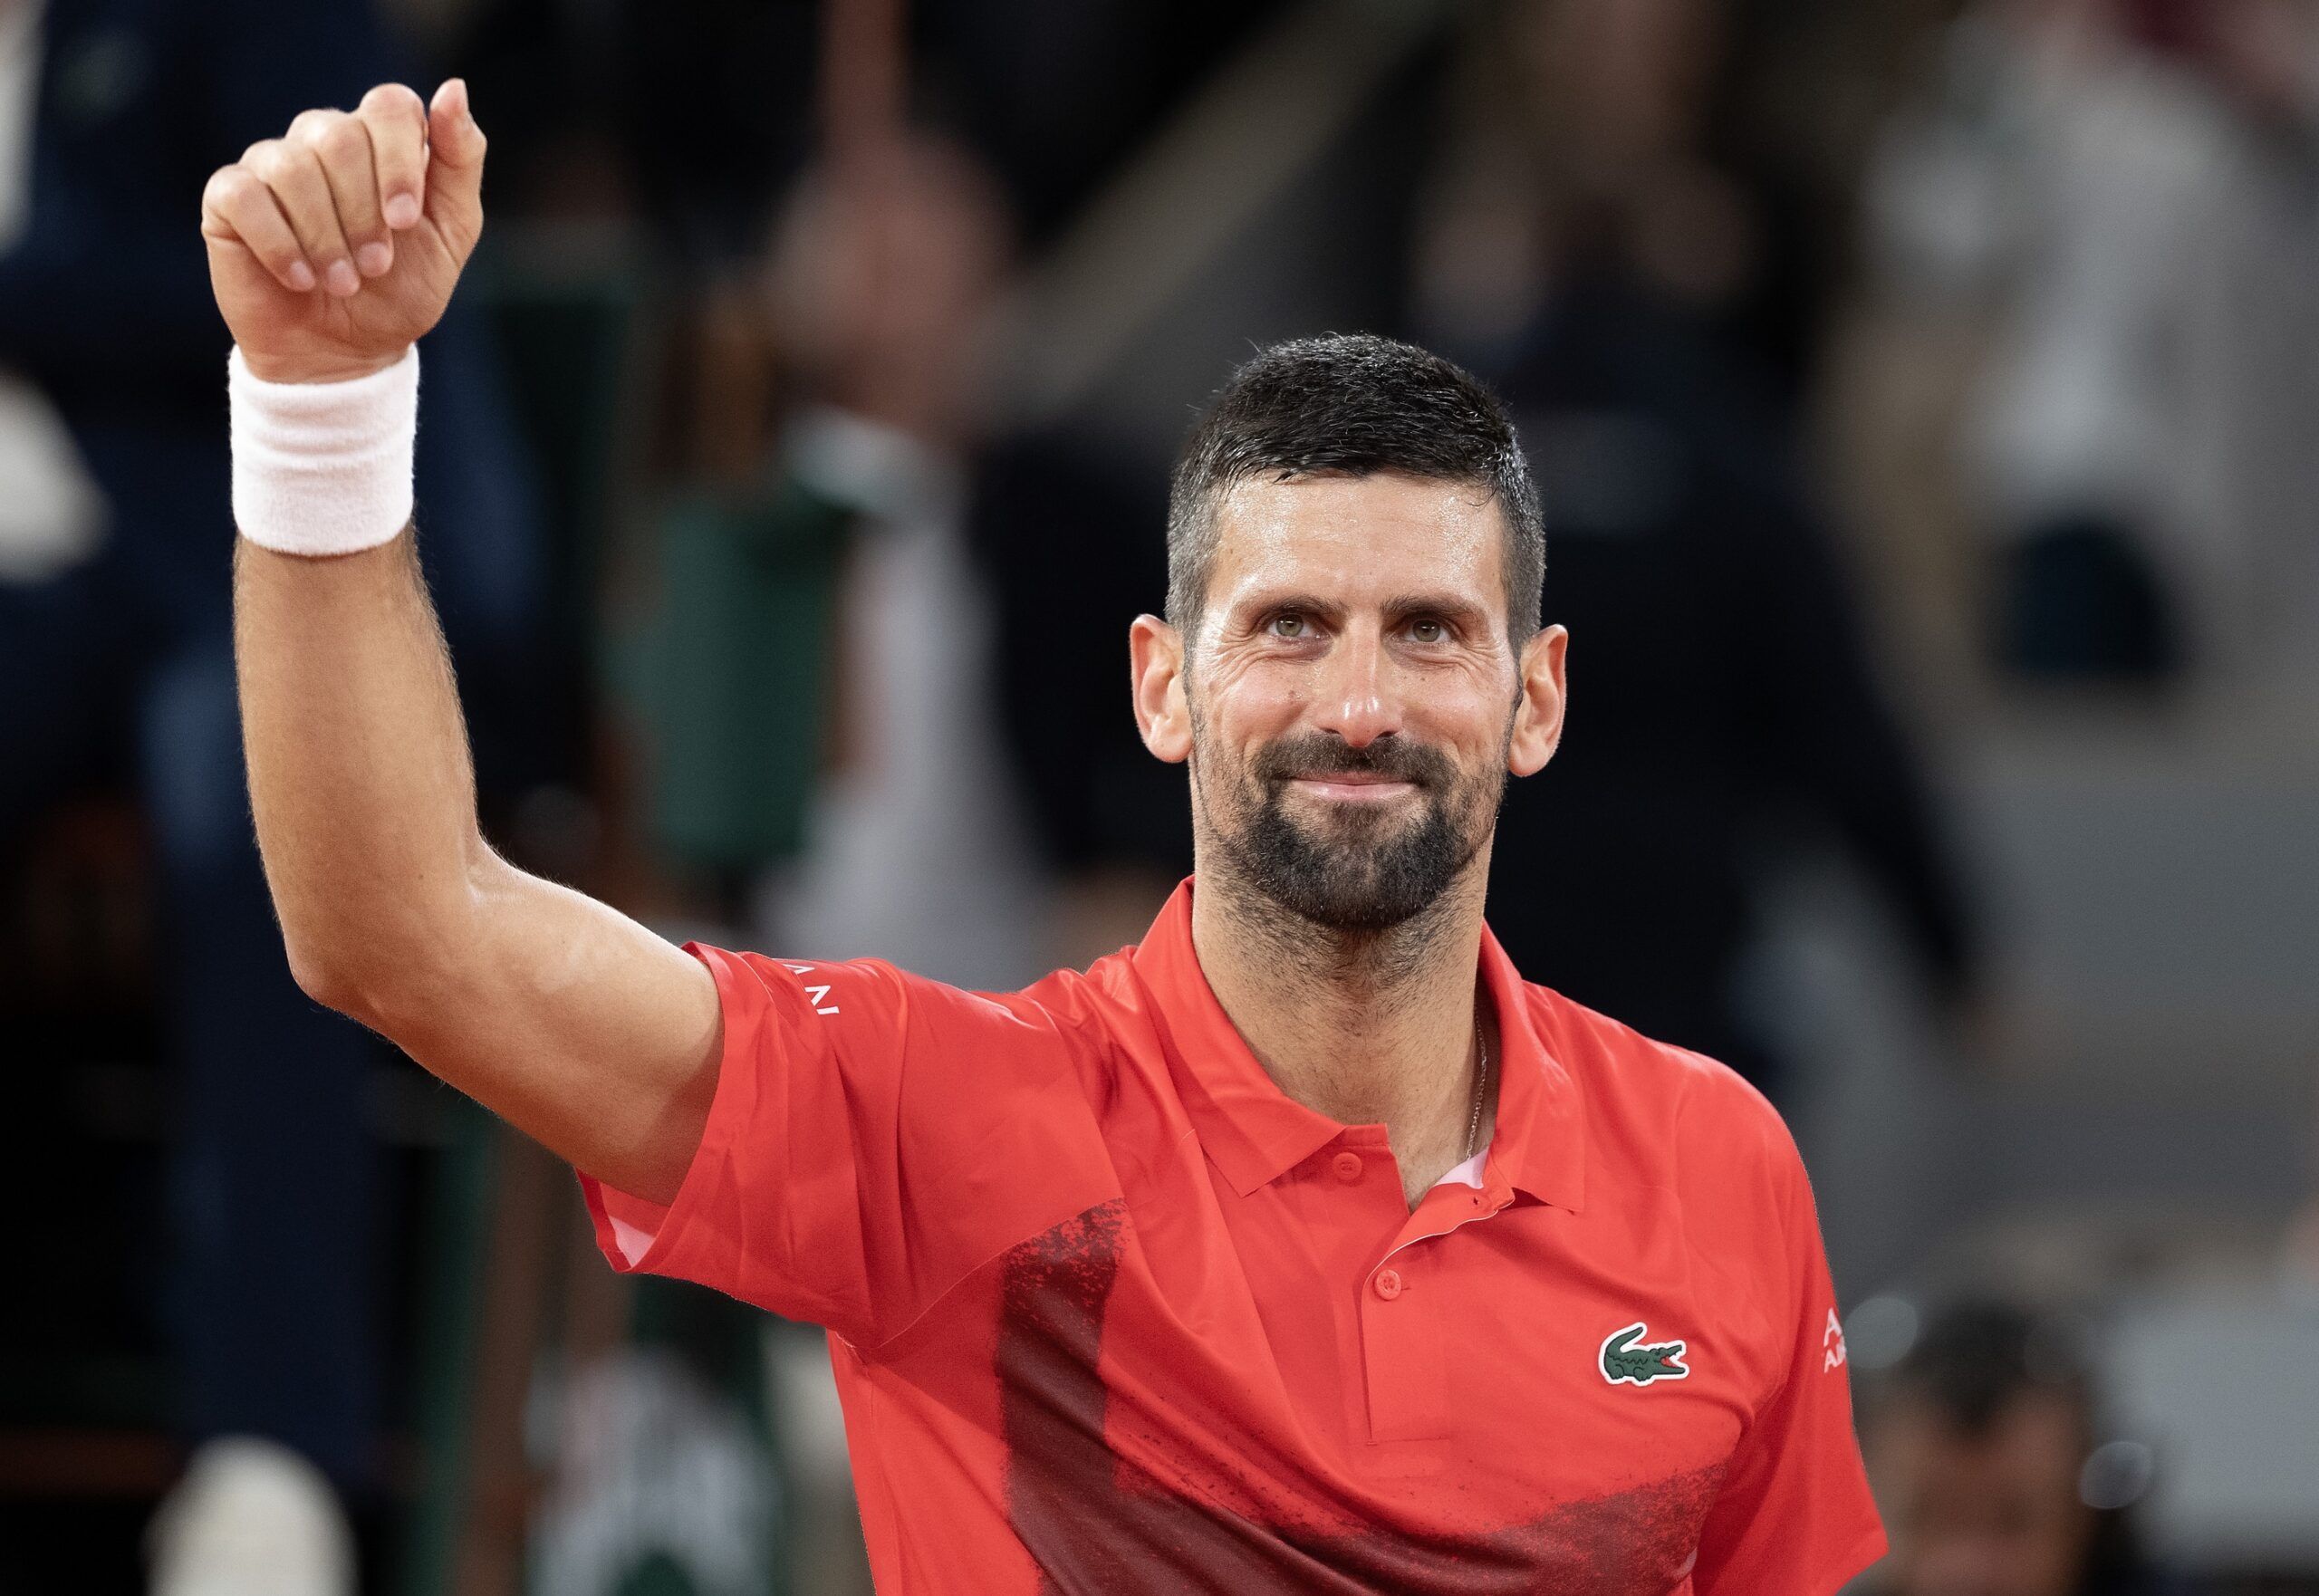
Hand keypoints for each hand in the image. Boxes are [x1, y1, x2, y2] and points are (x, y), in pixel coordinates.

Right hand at [201, 80, 485, 384]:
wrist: (346, 352)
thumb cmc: (401, 290)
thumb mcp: (451, 232)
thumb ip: (460, 161)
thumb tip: (453, 89)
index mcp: (380, 140)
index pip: (390, 105)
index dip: (399, 162)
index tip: (405, 222)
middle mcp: (322, 138)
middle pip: (340, 137)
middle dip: (364, 214)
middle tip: (376, 266)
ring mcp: (272, 163)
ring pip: (293, 167)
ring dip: (325, 237)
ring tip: (342, 282)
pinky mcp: (229, 197)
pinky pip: (245, 196)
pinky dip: (279, 245)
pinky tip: (301, 279)